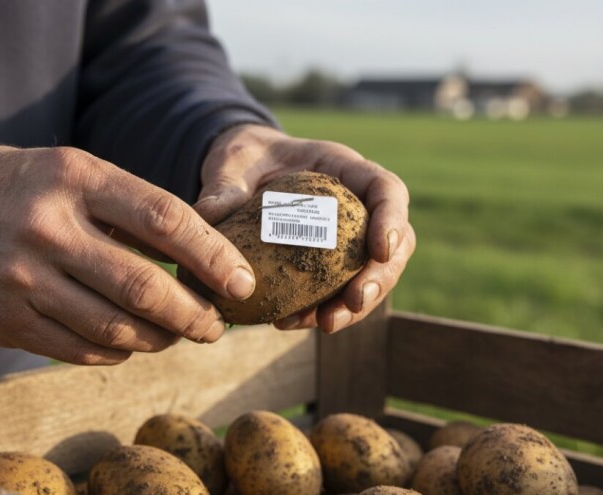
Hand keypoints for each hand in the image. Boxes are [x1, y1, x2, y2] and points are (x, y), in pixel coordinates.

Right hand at [0, 145, 255, 363]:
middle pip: (143, 286)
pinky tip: (132, 345)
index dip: (212, 255)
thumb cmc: (14, 187)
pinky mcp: (4, 321)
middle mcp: (47, 227)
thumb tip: (198, 256)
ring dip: (160, 339)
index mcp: (75, 178)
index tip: (241, 281)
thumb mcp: (71, 171)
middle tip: (217, 324)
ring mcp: (21, 279)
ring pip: (114, 329)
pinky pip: (78, 351)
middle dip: (194, 314)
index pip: (164, 219)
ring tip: (180, 335)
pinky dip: (116, 354)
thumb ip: (129, 207)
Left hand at [195, 125, 415, 332]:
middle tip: (354, 302)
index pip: (387, 190)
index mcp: (345, 169)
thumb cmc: (246, 158)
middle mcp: (357, 205)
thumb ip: (225, 185)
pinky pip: (338, 293)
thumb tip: (207, 215)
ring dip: (355, 306)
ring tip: (325, 324)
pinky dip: (321, 310)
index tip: (380, 250)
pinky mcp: (330, 266)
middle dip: (380, 278)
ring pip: (372, 276)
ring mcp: (349, 238)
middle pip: (395, 243)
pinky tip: (289, 322)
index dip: (392, 220)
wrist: (241, 172)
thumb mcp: (233, 162)